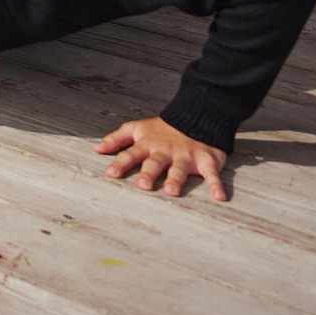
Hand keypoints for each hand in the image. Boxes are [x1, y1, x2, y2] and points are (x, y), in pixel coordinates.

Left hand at [95, 117, 227, 200]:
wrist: (195, 117)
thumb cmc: (162, 129)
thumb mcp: (136, 130)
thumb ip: (116, 139)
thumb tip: (96, 149)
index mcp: (148, 145)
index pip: (131, 154)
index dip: (120, 163)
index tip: (110, 173)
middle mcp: (166, 151)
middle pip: (155, 163)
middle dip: (148, 173)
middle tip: (142, 185)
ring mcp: (186, 156)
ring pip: (180, 169)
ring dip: (176, 180)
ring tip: (170, 192)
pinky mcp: (207, 160)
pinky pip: (212, 174)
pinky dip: (216, 185)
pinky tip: (218, 197)